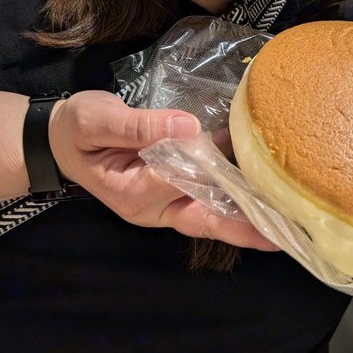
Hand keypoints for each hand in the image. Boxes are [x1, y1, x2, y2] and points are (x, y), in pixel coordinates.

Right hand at [47, 91, 277, 248]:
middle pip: (208, 220)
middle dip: (248, 227)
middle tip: (289, 232)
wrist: (61, 140)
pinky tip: (270, 197)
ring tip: (292, 222)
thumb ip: (137, 125)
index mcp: (133, 192)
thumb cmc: (76, 129)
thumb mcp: (95, 120)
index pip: (181, 180)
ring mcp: (166, 207)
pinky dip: (239, 202)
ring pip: (214, 218)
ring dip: (251, 219)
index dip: (212, 167)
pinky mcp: (176, 196)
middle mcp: (154, 208)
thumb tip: (184, 126)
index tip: (247, 157)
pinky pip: (211, 204)